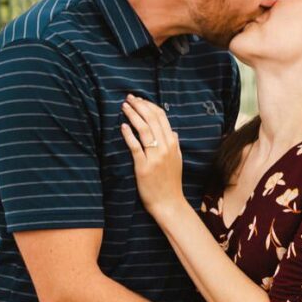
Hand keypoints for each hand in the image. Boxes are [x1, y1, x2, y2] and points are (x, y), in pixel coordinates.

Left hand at [120, 95, 185, 218]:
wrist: (168, 203)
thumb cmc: (171, 183)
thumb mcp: (178, 161)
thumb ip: (175, 145)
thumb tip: (173, 132)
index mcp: (173, 144)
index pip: (161, 117)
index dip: (149, 105)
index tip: (139, 99)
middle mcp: (165, 148)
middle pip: (152, 119)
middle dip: (139, 106)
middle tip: (129, 98)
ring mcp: (154, 157)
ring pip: (144, 129)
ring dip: (133, 115)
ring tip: (124, 107)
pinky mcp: (143, 167)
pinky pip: (135, 147)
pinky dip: (129, 135)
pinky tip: (123, 126)